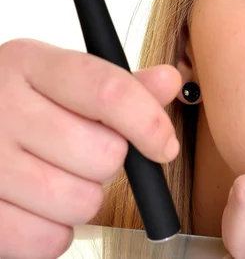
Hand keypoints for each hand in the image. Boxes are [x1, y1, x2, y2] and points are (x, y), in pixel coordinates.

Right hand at [0, 39, 181, 258]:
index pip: (109, 92)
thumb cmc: (22, 105)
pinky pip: (47, 240)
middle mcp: (2, 107)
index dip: (149, 123)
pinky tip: (38, 205)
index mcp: (30, 64)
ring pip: (81, 202)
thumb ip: (120, 85)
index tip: (165, 145)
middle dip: (111, 161)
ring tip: (59, 176)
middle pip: (104, 154)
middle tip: (85, 152)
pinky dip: (54, 232)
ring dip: (84, 198)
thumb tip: (168, 82)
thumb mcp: (62, 80)